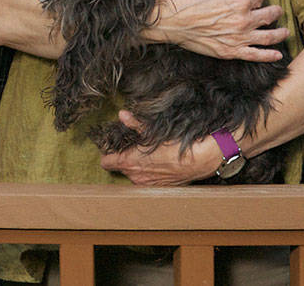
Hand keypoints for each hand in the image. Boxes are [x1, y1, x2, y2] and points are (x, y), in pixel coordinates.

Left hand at [99, 110, 219, 185]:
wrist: (198, 160)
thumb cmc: (175, 145)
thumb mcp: (152, 131)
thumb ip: (134, 124)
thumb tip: (122, 114)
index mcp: (129, 162)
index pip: (106, 163)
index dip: (108, 155)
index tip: (112, 148)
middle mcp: (135, 176)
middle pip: (121, 168)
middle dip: (124, 159)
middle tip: (133, 148)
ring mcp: (146, 185)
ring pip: (134, 175)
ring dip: (137, 168)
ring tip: (147, 156)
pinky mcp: (158, 189)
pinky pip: (147, 181)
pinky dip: (149, 174)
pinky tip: (158, 165)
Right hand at [151, 0, 288, 60]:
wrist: (175, 20)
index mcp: (241, 0)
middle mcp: (244, 19)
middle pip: (267, 16)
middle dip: (274, 12)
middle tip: (278, 12)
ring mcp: (239, 37)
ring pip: (268, 37)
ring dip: (279, 34)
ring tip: (285, 32)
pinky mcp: (231, 51)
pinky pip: (255, 55)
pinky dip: (269, 56)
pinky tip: (278, 55)